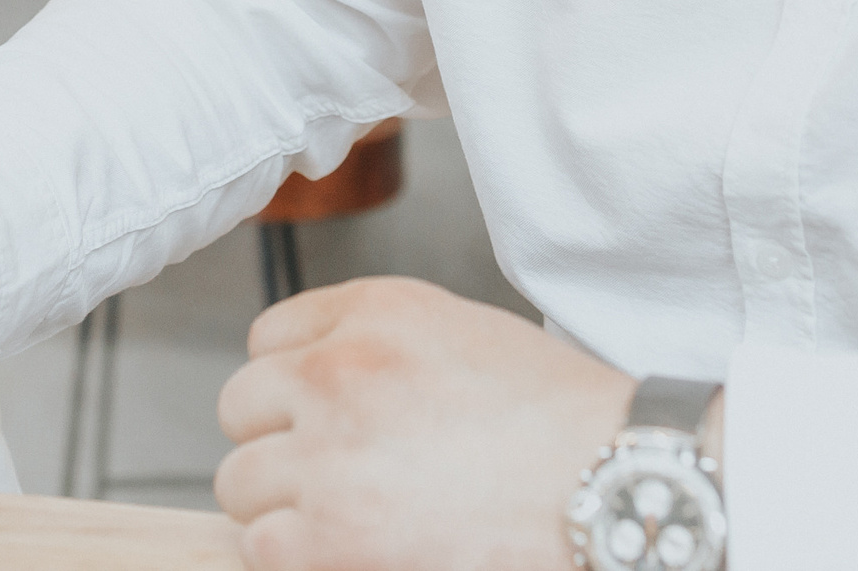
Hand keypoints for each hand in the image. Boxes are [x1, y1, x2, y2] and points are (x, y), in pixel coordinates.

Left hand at [215, 278, 635, 570]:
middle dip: (282, 440)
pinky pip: (260, 543)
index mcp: (373, 312)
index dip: (296, 382)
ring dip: (283, 504)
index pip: (267, 338)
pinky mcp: (331, 539)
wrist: (617, 488)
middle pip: (242, 406)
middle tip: (339, 472)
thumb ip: (372, 340)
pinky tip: (348, 551)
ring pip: (240, 481)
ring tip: (349, 517)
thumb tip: (302, 379)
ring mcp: (328, 457)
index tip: (325, 412)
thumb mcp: (459, 333)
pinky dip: (294, 555)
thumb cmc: (559, 421)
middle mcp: (338, 372)